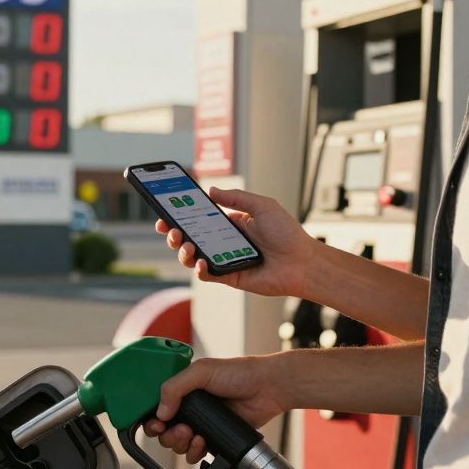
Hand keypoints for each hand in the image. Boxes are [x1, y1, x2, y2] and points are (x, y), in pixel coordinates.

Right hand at [142, 355, 286, 464]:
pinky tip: (203, 443)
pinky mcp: (214, 438)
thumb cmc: (239, 373)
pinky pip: (195, 453)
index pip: (157, 406)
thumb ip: (175, 387)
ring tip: (193, 436)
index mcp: (182, 388)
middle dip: (167, 434)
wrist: (267, 389)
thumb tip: (159, 412)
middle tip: (181, 430)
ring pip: (178, 443)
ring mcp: (202, 423)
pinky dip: (194, 452)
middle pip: (164, 430)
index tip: (156, 424)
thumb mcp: (202, 371)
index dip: (151, 418)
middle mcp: (190, 407)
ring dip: (180, 444)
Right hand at [155, 187, 315, 297]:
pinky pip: (207, 274)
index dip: (181, 214)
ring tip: (185, 244)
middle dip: (174, 233)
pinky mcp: (229, 277)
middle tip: (169, 229)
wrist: (302, 262)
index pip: (199, 217)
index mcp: (230, 223)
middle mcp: (224, 241)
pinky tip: (201, 262)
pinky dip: (199, 268)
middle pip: (191, 237)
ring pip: (193, 256)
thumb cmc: (287, 233)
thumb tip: (211, 191)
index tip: (166, 209)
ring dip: (183, 250)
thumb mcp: (262, 206)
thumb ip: (236, 198)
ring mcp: (224, 259)